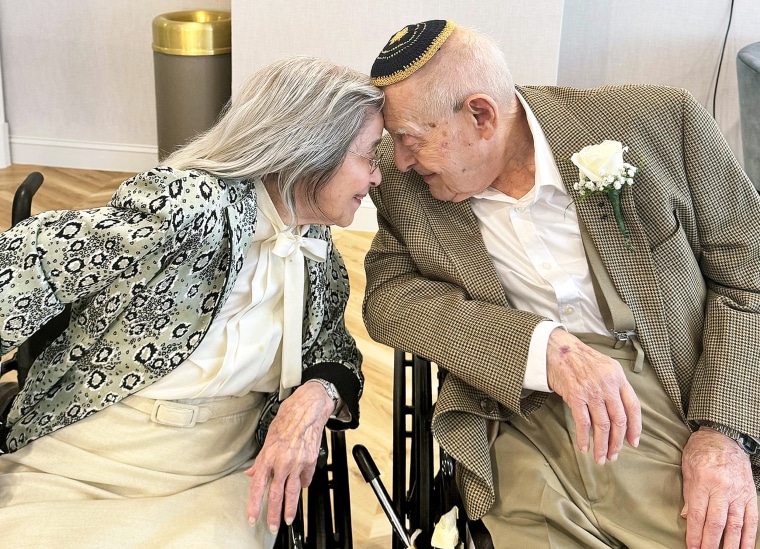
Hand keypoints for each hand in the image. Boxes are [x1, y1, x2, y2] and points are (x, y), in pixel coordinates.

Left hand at [245, 381, 334, 532]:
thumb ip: (261, 459)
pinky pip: (306, 479)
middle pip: (276, 494)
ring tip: (287, 519)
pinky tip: (301, 489)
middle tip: (272, 526)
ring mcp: (298, 463)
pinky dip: (303, 485)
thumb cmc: (288, 417)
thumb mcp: (268, 437)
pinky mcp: (311, 461)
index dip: (254, 504)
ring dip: (290, 508)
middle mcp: (282, 462)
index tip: (252, 517)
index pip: (258, 486)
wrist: (308, 407)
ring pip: (293, 492)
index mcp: (268, 456)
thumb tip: (253, 473)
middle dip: (273, 514)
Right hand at [545, 328, 640, 463]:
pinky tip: (584, 448)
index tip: (634, 442)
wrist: (557, 348)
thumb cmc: (580, 359)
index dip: (635, 427)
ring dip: (602, 445)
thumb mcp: (605, 366)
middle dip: (617, 442)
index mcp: (618, 378)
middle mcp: (608, 385)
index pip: (633, 407)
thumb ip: (614, 386)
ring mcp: (592, 391)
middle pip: (618, 420)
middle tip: (614, 455)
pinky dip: (584, 438)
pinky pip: (583, 422)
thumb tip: (619, 411)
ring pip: (602, 425)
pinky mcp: (575, 396)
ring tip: (601, 458)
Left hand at [682, 428, 757, 548]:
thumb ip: (689, 495)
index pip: (699, 515)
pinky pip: (751, 520)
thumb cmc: (700, 451)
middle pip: (717, 523)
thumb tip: (687, 518)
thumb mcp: (687, 469)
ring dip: (731, 545)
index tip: (691, 548)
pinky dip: (749, 537)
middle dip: (710, 544)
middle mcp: (723, 489)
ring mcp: (739, 493)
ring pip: (736, 525)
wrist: (724, 436)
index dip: (695, 534)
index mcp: (704, 482)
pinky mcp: (751, 495)